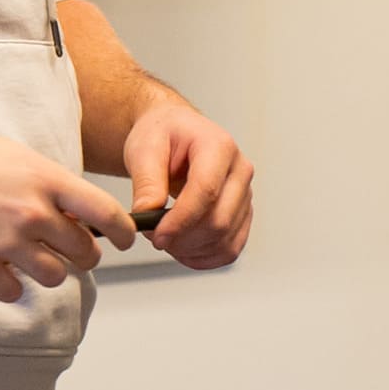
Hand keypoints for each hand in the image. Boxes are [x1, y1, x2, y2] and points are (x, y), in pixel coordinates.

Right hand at [0, 127, 136, 305]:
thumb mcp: (13, 157)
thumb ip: (50, 184)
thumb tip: (81, 216)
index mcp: (44, 179)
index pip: (106, 214)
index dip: (123, 232)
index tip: (122, 240)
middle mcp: (30, 212)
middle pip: (85, 254)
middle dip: (80, 255)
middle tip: (62, 249)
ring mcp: (5, 242)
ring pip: (54, 277)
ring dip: (45, 270)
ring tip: (22, 255)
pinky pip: (13, 292)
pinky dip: (5, 284)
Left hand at [120, 92, 254, 269]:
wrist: (173, 132)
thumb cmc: (162, 134)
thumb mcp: (144, 148)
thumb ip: (146, 181)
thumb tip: (147, 213)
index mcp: (218, 146)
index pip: (206, 191)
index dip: (181, 219)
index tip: (157, 235)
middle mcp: (239, 170)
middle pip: (219, 220)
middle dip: (183, 238)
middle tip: (153, 236)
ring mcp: (244, 194)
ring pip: (226, 239)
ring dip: (192, 250)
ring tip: (164, 240)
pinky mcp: (242, 214)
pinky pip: (231, 247)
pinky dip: (205, 257)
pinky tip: (182, 251)